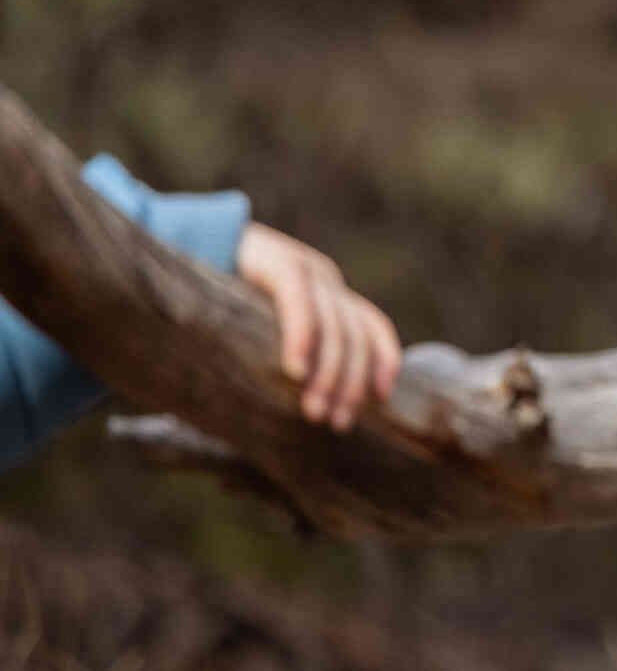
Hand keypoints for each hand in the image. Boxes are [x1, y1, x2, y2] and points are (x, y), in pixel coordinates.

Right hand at [233, 221, 401, 428]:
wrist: (179, 248)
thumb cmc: (214, 302)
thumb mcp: (261, 326)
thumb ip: (286, 351)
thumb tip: (300, 403)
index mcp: (327, 293)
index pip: (371, 326)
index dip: (383, 359)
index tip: (380, 397)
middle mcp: (324, 279)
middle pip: (355, 336)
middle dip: (349, 383)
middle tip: (335, 423)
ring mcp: (304, 268)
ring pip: (334, 326)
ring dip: (328, 374)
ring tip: (314, 411)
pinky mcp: (277, 261)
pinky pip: (299, 303)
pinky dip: (301, 339)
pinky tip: (295, 372)